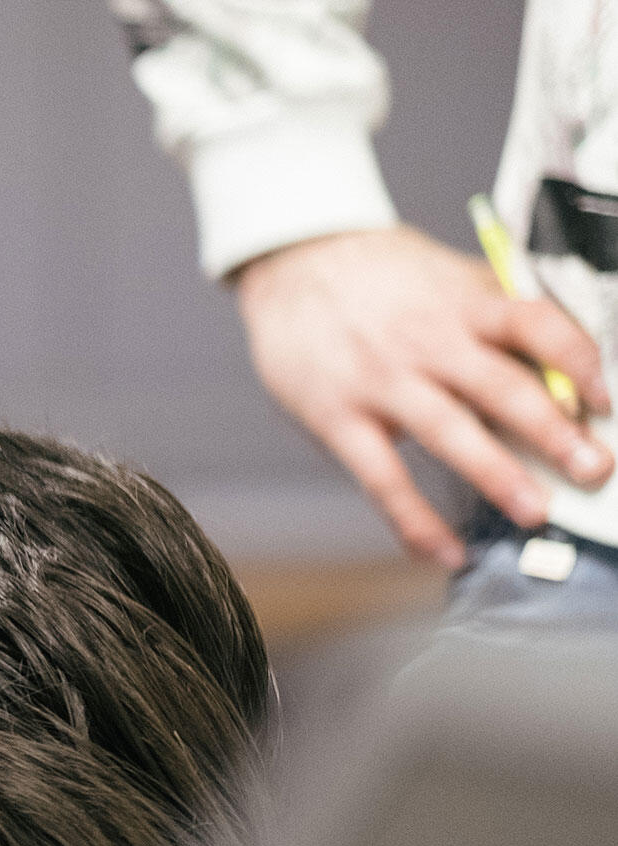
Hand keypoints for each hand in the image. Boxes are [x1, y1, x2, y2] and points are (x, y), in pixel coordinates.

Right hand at [234, 226, 612, 566]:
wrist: (292, 262)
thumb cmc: (377, 274)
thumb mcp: (446, 276)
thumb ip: (496, 318)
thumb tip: (560, 369)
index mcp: (463, 301)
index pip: (535, 324)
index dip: (578, 361)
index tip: (603, 401)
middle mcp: (426, 340)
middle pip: (502, 386)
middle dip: (555, 433)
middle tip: (593, 470)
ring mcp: (380, 381)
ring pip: (448, 433)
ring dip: (497, 475)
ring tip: (534, 511)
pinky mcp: (337, 418)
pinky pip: (383, 478)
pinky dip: (415, 521)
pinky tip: (444, 550)